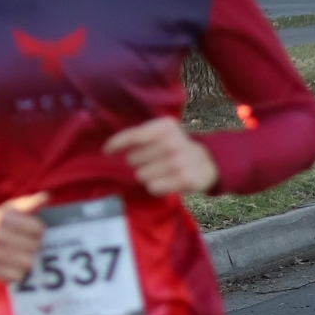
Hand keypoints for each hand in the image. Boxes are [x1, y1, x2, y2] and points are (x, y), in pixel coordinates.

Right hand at [0, 194, 47, 281]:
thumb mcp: (12, 208)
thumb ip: (30, 203)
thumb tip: (47, 197)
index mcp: (1, 217)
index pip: (38, 229)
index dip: (39, 231)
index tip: (34, 231)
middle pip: (34, 247)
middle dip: (34, 246)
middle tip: (27, 244)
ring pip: (27, 263)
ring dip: (28, 260)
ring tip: (21, 254)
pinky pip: (16, 276)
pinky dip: (18, 272)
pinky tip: (12, 264)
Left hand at [103, 119, 219, 197]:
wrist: (208, 161)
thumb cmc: (176, 147)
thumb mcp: (162, 133)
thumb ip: (138, 136)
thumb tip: (109, 148)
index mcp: (165, 127)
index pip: (133, 135)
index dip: (116, 144)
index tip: (106, 151)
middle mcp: (172, 142)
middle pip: (133, 160)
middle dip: (139, 163)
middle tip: (154, 161)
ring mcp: (179, 161)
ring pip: (141, 175)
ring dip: (148, 176)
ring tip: (162, 172)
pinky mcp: (184, 179)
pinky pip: (153, 187)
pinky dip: (157, 186)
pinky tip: (168, 181)